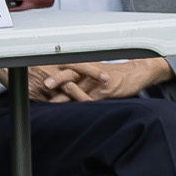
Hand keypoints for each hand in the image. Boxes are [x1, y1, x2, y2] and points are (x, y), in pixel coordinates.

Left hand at [31, 59, 168, 101]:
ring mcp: (98, 80)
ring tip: (54, 102)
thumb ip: (80, 83)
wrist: (136, 73)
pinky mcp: (107, 89)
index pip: (66, 68)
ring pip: (80, 86)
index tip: (39, 76)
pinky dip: (84, 102)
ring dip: (66, 94)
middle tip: (44, 84)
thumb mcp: (96, 76)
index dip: (53, 71)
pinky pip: (93, 97)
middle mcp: (89, 72)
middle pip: (70, 72)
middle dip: (57, 78)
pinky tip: (76, 108)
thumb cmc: (115, 75)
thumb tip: (62, 92)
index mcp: (85, 67)